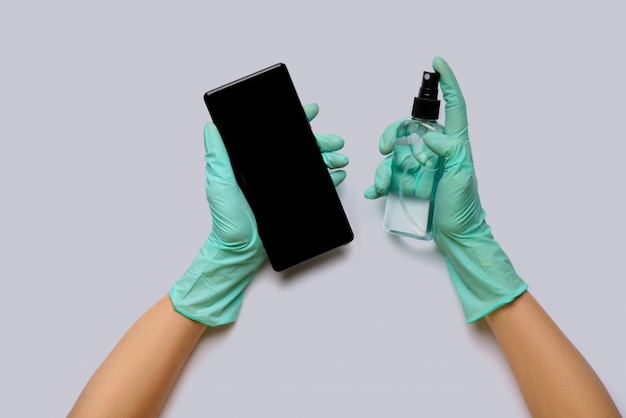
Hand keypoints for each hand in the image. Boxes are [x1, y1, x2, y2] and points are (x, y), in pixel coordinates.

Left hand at [169, 103, 347, 325]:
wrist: (240, 250)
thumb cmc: (226, 219)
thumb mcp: (219, 184)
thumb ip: (217, 157)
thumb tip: (211, 127)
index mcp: (254, 161)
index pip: (276, 135)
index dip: (294, 120)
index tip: (309, 111)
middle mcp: (271, 170)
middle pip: (300, 147)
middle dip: (320, 140)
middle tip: (334, 141)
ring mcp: (284, 185)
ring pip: (311, 164)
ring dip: (328, 158)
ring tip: (340, 158)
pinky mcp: (293, 200)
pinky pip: (315, 186)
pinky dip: (329, 179)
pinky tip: (337, 175)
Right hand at [366, 57, 526, 322]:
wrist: (457, 236)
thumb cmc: (464, 208)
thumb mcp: (462, 176)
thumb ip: (451, 151)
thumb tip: (431, 136)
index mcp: (455, 145)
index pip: (454, 106)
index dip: (448, 83)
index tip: (437, 64)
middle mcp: (436, 151)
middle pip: (410, 128)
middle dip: (393, 132)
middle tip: (385, 147)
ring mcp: (422, 167)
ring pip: (396, 153)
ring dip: (384, 166)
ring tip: (384, 184)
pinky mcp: (411, 182)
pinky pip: (390, 175)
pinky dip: (380, 182)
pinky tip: (376, 192)